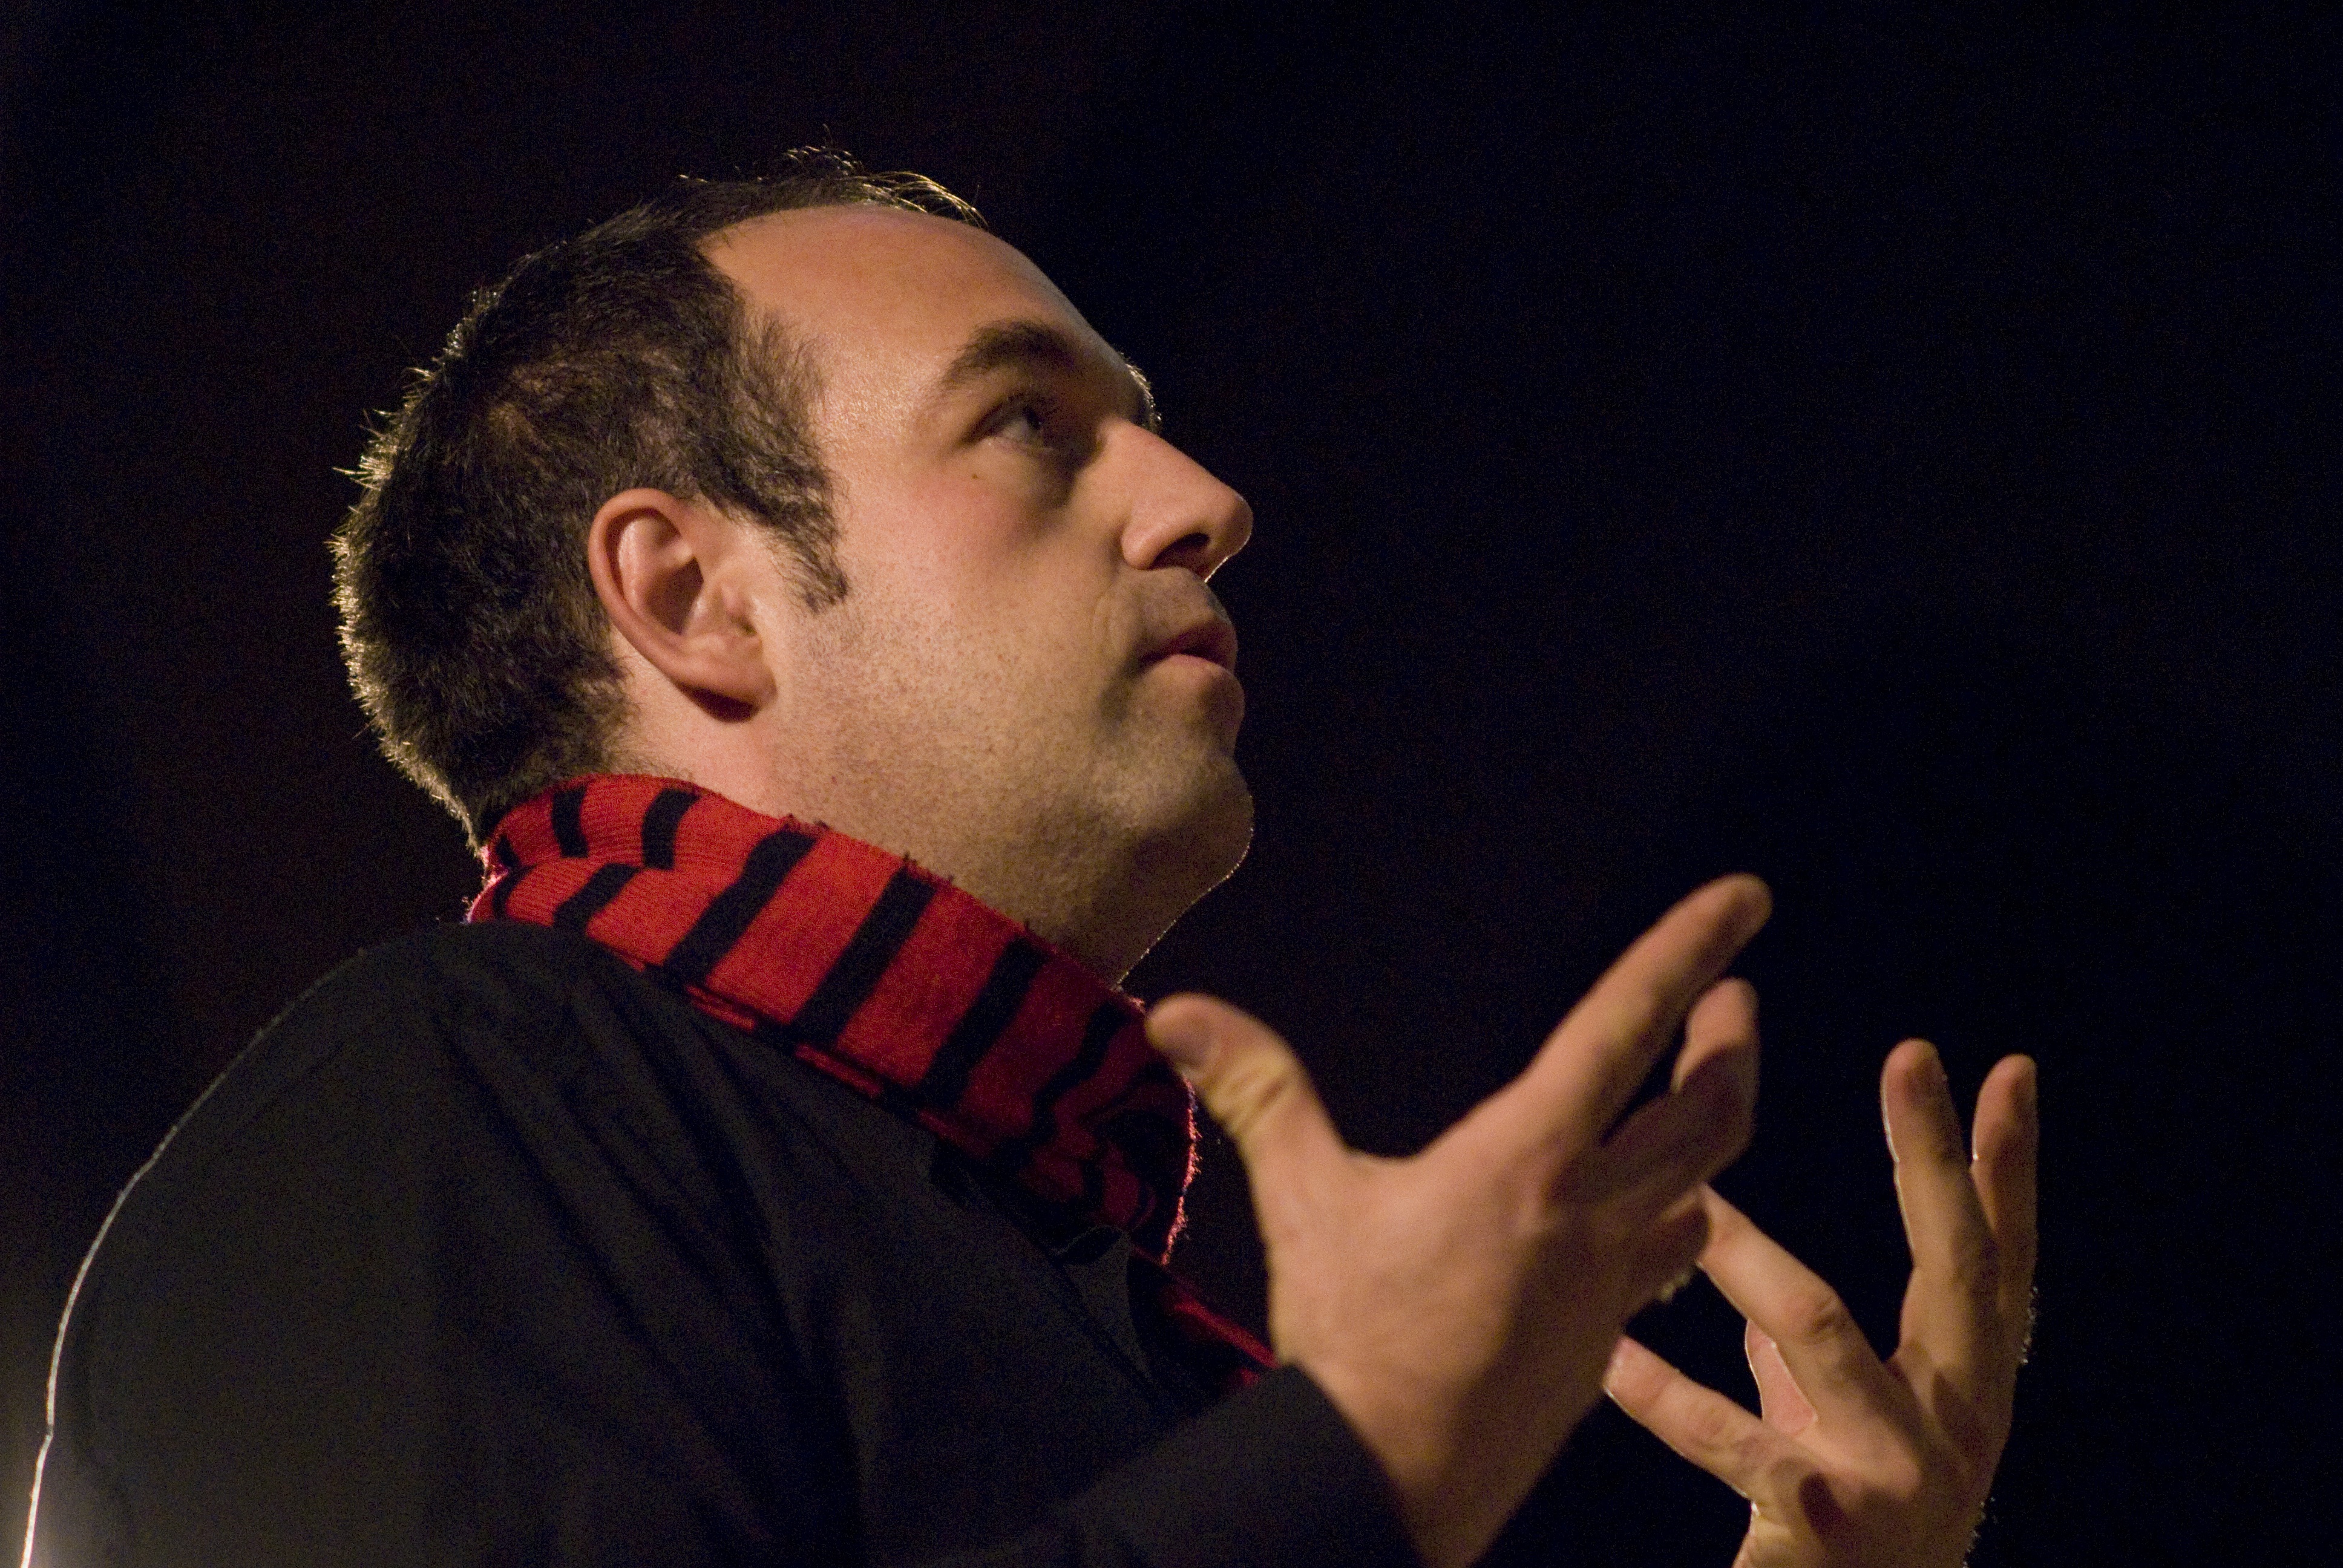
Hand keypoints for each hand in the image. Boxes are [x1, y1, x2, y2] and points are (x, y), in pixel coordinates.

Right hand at [1147, 876, 1771, 1567]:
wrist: (1393, 1479)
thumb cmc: (1353, 1339)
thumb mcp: (1302, 1198)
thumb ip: (1256, 1090)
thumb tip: (1174, 1011)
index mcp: (1531, 1157)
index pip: (1628, 1024)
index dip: (1689, 948)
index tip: (1748, 898)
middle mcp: (1594, 1211)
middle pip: (1709, 1112)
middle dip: (1732, 1044)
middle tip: (1737, 997)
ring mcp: (1610, 1283)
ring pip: (1707, 1188)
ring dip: (1717, 1129)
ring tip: (1710, 1095)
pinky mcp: (1604, 1341)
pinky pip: (1667, 1261)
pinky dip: (1680, 1218)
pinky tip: (1663, 1218)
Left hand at [1603, 1041, 2038, 1567]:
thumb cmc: (1844, 1528)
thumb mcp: (1841, 1422)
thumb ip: (1806, 1349)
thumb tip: (1741, 1265)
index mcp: (1968, 1388)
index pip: (2001, 1257)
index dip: (2006, 1166)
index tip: (2008, 1067)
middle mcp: (1959, 1423)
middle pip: (1958, 1266)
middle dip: (1933, 1157)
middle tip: (1911, 1054)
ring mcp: (1901, 1476)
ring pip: (1821, 1329)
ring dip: (1748, 1255)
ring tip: (1692, 1194)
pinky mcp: (1826, 1529)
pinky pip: (1730, 1436)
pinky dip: (1663, 1393)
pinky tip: (1608, 1350)